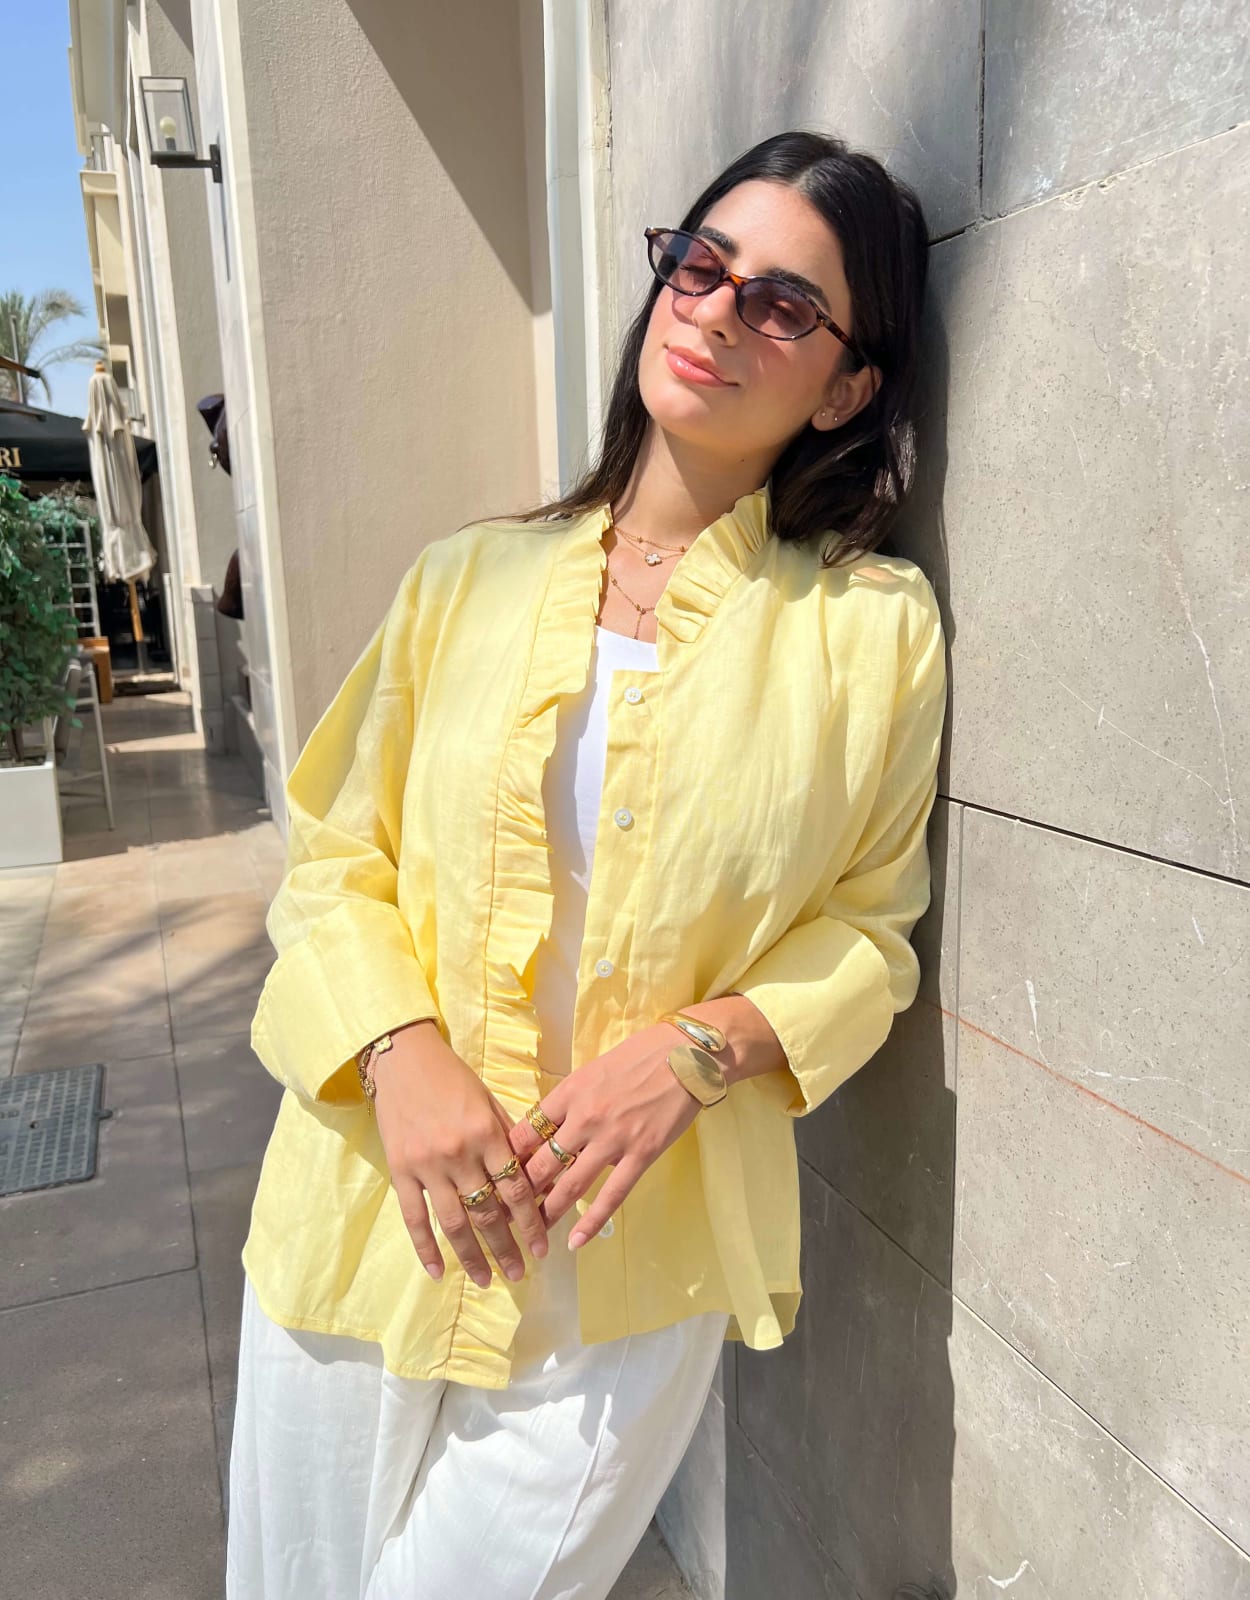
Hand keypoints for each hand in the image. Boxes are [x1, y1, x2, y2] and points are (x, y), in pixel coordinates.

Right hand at [372, 1022, 547, 1286]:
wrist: (403, 1060)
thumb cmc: (453, 1078)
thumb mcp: (489, 1101)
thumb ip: (510, 1139)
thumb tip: (535, 1177)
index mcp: (487, 1134)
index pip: (516, 1190)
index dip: (531, 1224)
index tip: (543, 1248)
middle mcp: (459, 1154)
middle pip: (487, 1213)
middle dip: (506, 1249)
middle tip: (519, 1274)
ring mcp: (427, 1165)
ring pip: (453, 1223)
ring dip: (473, 1256)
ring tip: (487, 1280)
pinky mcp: (400, 1171)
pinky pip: (414, 1218)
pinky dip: (425, 1248)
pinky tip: (438, 1271)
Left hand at [508, 1024, 702, 1247]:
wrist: (684, 1054)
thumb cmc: (639, 1055)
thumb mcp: (592, 1070)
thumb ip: (570, 1100)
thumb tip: (548, 1127)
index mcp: (569, 1092)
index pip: (526, 1132)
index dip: (509, 1159)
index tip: (498, 1178)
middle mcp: (584, 1118)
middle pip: (541, 1164)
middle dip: (520, 1194)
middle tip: (507, 1215)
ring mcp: (613, 1139)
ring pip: (570, 1185)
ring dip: (548, 1213)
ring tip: (533, 1234)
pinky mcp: (641, 1155)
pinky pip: (612, 1195)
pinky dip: (592, 1221)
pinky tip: (576, 1241)